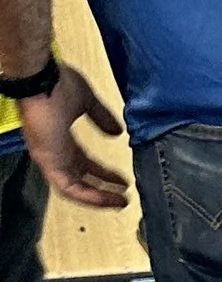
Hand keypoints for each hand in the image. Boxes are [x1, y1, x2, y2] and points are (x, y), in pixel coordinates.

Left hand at [20, 64, 128, 209]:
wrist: (39, 78)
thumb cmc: (54, 83)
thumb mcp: (87, 102)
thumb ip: (102, 118)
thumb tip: (117, 130)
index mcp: (60, 138)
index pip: (83, 163)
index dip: (104, 174)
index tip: (122, 180)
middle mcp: (53, 151)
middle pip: (79, 180)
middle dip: (102, 191)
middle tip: (121, 197)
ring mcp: (49, 158)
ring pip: (75, 189)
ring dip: (98, 198)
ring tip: (119, 202)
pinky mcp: (49, 162)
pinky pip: (70, 188)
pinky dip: (90, 196)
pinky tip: (108, 199)